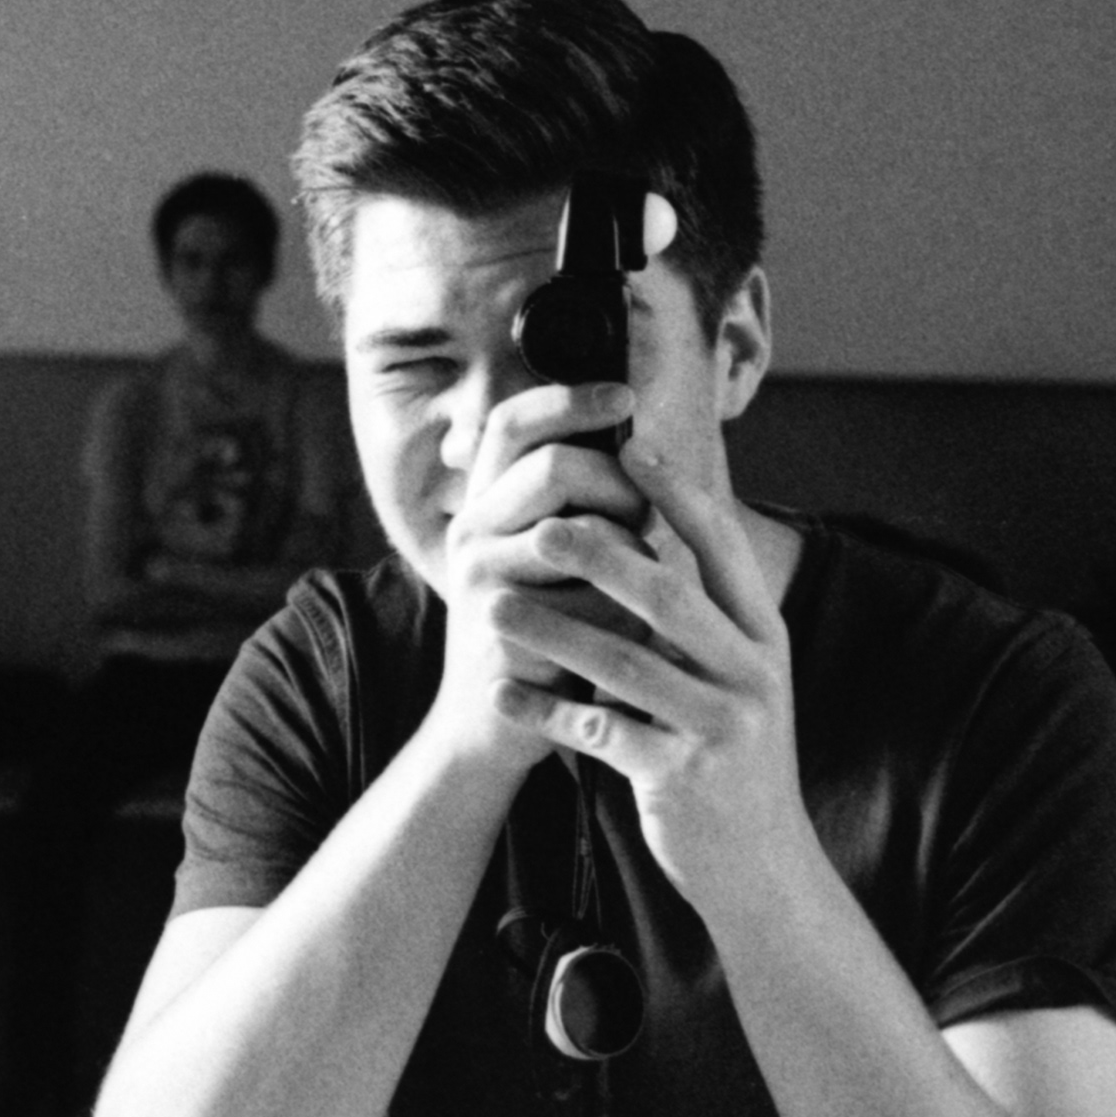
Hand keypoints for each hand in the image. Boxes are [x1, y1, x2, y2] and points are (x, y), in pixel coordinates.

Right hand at [425, 378, 644, 773]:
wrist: (494, 722)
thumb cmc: (544, 627)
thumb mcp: (548, 554)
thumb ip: (579, 502)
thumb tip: (646, 452)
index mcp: (481, 502)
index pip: (512, 424)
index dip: (568, 400)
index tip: (626, 394)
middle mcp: (470, 532)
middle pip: (554, 469)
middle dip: (619, 484)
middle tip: (645, 513)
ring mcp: (482, 583)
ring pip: (584, 537)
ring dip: (631, 554)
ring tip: (640, 580)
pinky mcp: (507, 633)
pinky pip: (597, 602)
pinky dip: (630, 613)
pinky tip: (630, 632)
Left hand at [487, 435, 801, 909]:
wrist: (764, 867)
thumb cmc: (734, 758)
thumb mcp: (739, 681)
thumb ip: (703, 622)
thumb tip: (647, 541)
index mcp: (766, 637)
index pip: (723, 550)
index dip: (678, 496)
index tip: (632, 447)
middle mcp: (752, 674)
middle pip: (670, 597)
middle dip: (601, 555)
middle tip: (540, 525)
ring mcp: (721, 727)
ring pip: (626, 664)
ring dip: (553, 633)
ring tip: (492, 611)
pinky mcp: (682, 778)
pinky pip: (600, 734)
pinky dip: (546, 713)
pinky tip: (500, 696)